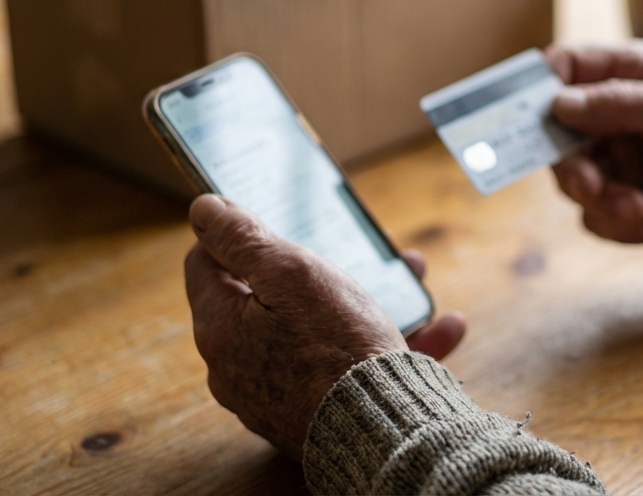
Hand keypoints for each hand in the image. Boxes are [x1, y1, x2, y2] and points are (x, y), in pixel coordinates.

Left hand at [183, 194, 466, 459]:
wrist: (383, 435)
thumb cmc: (337, 349)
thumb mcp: (292, 274)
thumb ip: (243, 238)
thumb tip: (203, 209)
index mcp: (220, 328)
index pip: (205, 263)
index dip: (235, 235)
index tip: (272, 221)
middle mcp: (237, 366)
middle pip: (266, 297)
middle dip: (319, 268)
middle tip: (356, 251)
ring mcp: (274, 394)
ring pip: (318, 331)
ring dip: (367, 303)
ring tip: (414, 285)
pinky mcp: (314, 414)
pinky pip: (346, 368)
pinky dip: (386, 346)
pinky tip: (438, 329)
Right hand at [547, 41, 642, 257]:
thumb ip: (623, 103)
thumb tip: (559, 103)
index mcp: (631, 74)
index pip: (567, 67)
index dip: (540, 86)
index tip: (532, 114)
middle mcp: (615, 115)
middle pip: (554, 134)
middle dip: (571, 166)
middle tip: (592, 187)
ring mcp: (617, 160)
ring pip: (571, 181)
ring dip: (602, 201)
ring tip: (641, 210)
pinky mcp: (623, 203)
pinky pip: (593, 218)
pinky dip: (619, 225)